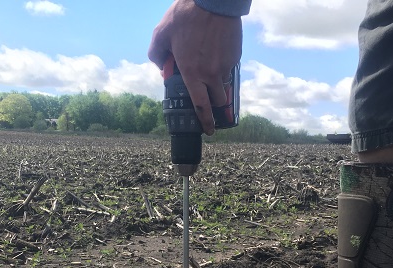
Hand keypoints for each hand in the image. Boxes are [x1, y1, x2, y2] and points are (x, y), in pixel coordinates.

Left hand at [149, 0, 241, 134]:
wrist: (214, 1)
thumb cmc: (186, 16)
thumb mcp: (161, 33)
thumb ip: (156, 55)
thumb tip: (161, 67)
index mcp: (192, 73)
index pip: (201, 106)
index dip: (205, 122)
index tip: (208, 130)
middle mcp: (211, 74)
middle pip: (217, 100)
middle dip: (212, 102)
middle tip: (205, 93)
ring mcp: (225, 65)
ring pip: (223, 83)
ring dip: (216, 81)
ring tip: (207, 63)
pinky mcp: (235, 55)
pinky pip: (229, 67)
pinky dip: (222, 65)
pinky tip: (215, 50)